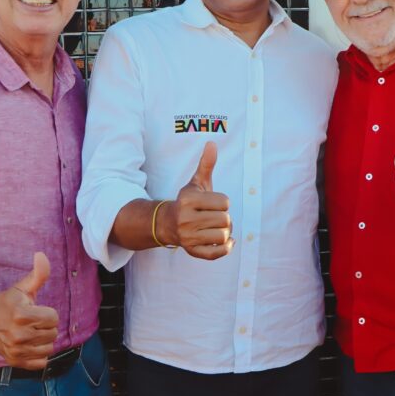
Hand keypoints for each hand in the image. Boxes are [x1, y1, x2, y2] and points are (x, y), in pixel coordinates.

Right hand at [0, 252, 58, 368]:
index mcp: (21, 315)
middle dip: (46, 325)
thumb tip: (42, 255)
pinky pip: (40, 363)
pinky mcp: (14, 361)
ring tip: (32, 332)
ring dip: (44, 340)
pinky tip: (30, 345)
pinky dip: (39, 355)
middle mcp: (18, 335)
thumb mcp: (23, 286)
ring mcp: (15, 350)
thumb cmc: (8, 300)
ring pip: (49, 348)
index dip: (47, 312)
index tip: (35, 310)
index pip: (53, 318)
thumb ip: (38, 273)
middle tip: (33, 321)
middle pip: (53, 333)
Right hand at [158, 141, 233, 259]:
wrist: (167, 223)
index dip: (223, 202)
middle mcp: (186, 218)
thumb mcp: (195, 183)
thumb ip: (206, 164)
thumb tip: (212, 143)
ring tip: (217, 227)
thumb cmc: (188, 201)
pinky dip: (226, 248)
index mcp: (188, 200)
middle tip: (214, 216)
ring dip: (225, 232)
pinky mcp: (192, 251)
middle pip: (226, 220)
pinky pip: (217, 253)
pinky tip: (227, 241)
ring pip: (224, 236)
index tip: (212, 203)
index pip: (224, 202)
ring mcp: (188, 236)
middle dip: (224, 217)